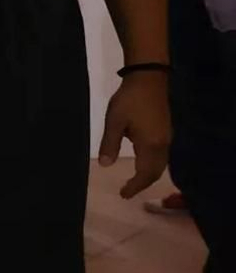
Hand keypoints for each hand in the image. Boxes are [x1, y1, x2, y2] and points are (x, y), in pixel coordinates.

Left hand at [100, 71, 169, 197]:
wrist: (149, 78)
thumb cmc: (129, 100)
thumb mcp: (114, 121)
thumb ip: (110, 144)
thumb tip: (105, 165)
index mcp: (150, 144)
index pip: (145, 173)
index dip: (135, 186)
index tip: (123, 194)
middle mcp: (163, 144)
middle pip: (156, 171)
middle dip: (143, 183)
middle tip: (127, 191)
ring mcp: (167, 136)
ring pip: (161, 163)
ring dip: (148, 174)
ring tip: (134, 180)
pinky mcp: (166, 129)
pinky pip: (162, 155)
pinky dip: (153, 164)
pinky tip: (143, 161)